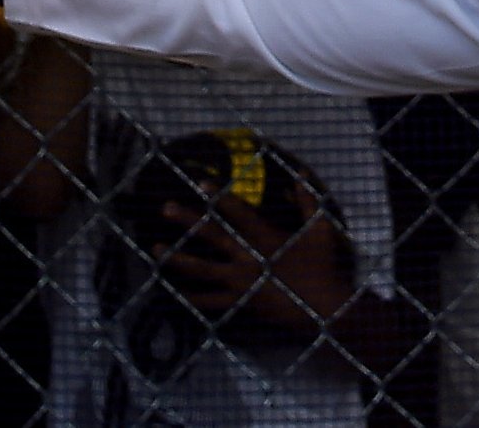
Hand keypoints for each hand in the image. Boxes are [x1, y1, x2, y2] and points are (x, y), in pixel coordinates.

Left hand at [156, 170, 356, 330]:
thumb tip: (299, 172)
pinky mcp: (240, 302)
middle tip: (166, 208)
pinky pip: (210, 301)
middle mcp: (247, 257)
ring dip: (176, 258)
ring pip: (201, 269)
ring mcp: (240, 281)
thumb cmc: (323, 265)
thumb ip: (307, 199)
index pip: (236, 211)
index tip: (199, 183)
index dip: (218, 195)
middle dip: (187, 220)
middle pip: (211, 235)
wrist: (324, 307)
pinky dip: (192, 297)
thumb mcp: (320, 228)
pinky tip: (175, 292)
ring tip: (154, 250)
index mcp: (264, 237)